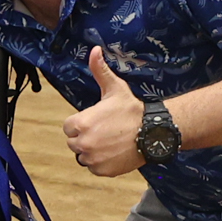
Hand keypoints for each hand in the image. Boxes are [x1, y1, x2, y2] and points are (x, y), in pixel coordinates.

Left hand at [62, 48, 145, 177]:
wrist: (152, 132)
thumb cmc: (131, 110)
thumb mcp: (114, 88)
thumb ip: (100, 70)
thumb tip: (94, 50)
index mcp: (80, 123)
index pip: (69, 127)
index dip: (81, 123)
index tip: (96, 121)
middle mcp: (83, 143)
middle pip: (74, 143)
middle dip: (85, 138)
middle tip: (105, 132)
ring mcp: (92, 159)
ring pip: (84, 156)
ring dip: (92, 151)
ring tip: (110, 142)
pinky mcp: (102, 170)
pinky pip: (94, 168)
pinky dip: (102, 163)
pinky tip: (114, 153)